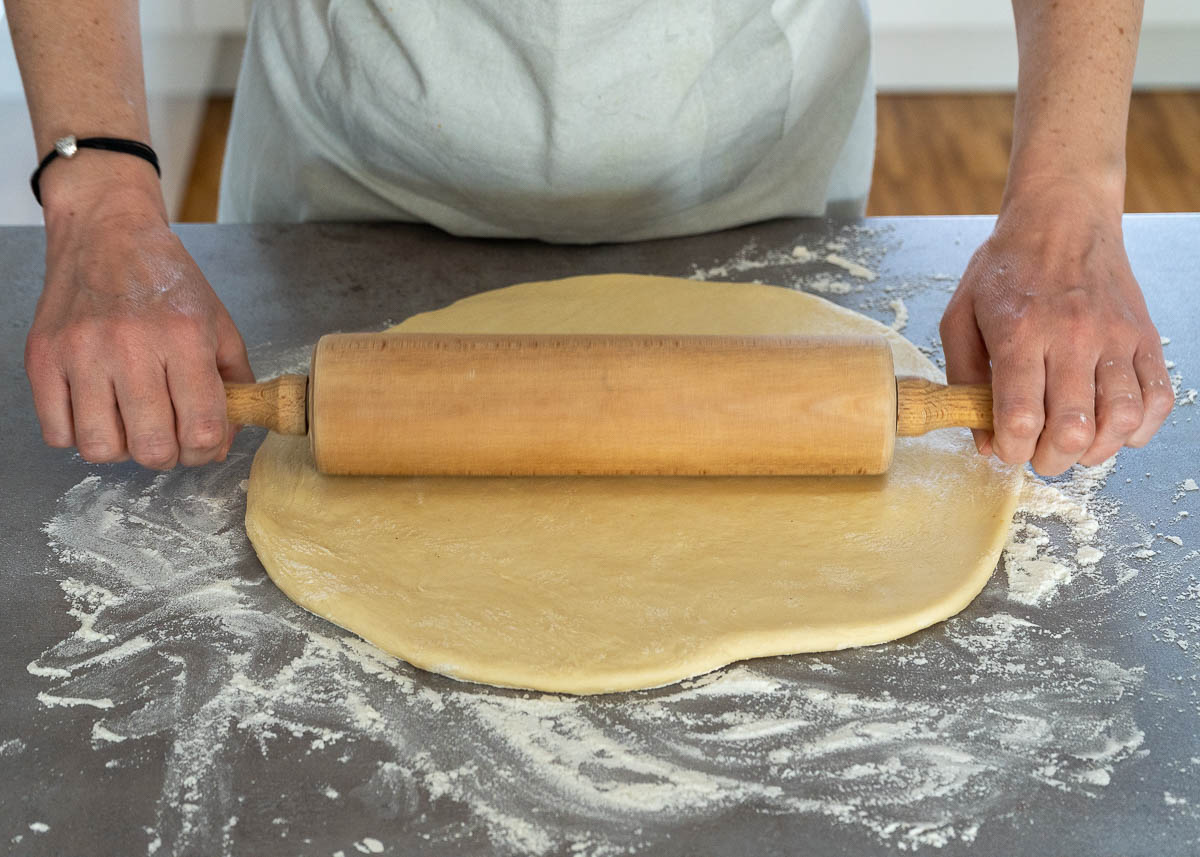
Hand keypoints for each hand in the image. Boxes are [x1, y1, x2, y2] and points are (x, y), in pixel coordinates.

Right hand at [24, 165, 252, 468]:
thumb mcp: (219, 324)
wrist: (107, 233)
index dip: (208, 451)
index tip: (204, 443)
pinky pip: (57, 432)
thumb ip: (234, 385)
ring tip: (130, 422)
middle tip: (168, 435)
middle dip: (167, 455)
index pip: (202, 429)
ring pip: (101, 449)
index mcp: (184, 337)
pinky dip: (78, 434)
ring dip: (121, 448)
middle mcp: (131, 345)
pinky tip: (96, 410)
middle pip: (152, 448)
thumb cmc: (167, 279)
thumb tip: (225, 441)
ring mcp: (81, 352)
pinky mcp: (43, 357)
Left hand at [940, 180, 1172, 475]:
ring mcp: (1114, 336)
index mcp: (1020, 331)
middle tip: (1038, 456)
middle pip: (1072, 428)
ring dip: (1095, 452)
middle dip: (1050, 460)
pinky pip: (1157, 398)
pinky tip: (1113, 430)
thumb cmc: (1005, 268)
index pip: (1021, 415)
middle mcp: (1071, 335)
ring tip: (1074, 449)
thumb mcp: (961, 316)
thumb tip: (983, 441)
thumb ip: (963, 380)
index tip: (1005, 450)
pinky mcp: (1144, 336)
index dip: (1012, 449)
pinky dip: (1138, 429)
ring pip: (1119, 419)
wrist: (1062, 216)